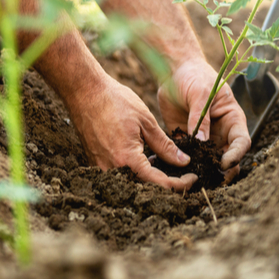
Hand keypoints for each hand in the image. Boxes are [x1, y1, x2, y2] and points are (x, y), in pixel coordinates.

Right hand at [67, 75, 197, 190]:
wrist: (84, 91)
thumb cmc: (115, 101)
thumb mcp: (146, 121)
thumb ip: (165, 146)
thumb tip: (183, 162)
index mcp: (127, 160)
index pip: (160, 184)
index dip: (180, 184)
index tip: (193, 177)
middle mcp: (112, 169)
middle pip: (146, 187)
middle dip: (167, 183)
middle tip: (183, 173)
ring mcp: (101, 167)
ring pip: (132, 182)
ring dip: (151, 176)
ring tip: (163, 161)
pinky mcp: (95, 162)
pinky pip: (120, 173)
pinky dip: (135, 169)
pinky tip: (145, 156)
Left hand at [158, 58, 250, 178]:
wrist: (174, 71)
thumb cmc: (194, 76)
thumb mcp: (200, 93)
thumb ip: (201, 118)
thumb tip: (202, 143)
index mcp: (232, 119)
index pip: (241, 142)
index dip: (236, 155)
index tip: (224, 163)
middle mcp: (221, 132)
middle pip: (228, 157)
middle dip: (222, 171)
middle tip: (210, 179)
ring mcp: (205, 138)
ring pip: (209, 162)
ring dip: (203, 171)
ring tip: (193, 179)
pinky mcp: (187, 140)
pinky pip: (188, 156)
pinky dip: (184, 164)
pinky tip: (175, 171)